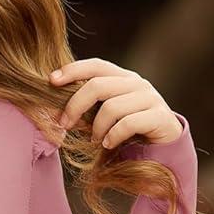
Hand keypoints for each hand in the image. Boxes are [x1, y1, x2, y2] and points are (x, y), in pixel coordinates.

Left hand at [48, 58, 183, 149]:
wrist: (162, 148)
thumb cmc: (127, 132)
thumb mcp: (103, 118)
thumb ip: (85, 111)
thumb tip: (54, 111)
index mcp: (122, 78)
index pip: (96, 65)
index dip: (73, 70)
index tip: (51, 80)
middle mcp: (136, 83)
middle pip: (98, 85)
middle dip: (75, 106)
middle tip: (64, 124)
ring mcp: (150, 98)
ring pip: (111, 107)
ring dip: (96, 128)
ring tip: (95, 140)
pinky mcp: (159, 116)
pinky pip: (128, 123)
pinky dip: (113, 136)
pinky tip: (108, 144)